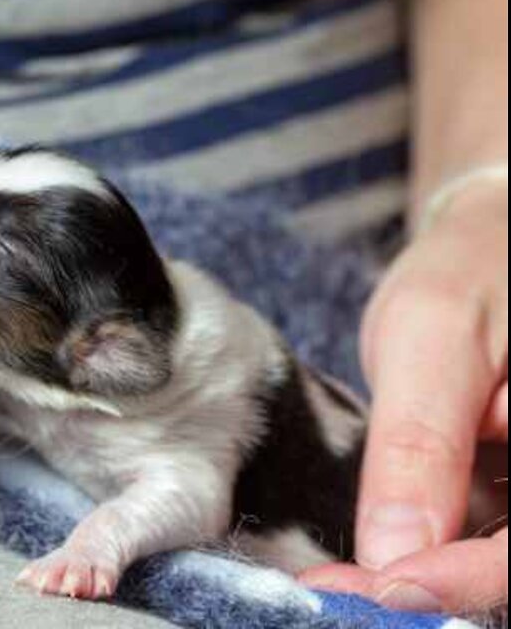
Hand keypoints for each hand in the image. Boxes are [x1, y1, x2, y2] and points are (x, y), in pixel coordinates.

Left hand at [303, 182, 508, 613]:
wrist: (491, 240)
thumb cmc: (474, 269)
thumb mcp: (434, 340)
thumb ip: (420, 445)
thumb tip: (394, 554)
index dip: (462, 579)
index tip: (379, 586)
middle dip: (431, 588)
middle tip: (337, 591)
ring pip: (496, 557)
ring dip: (422, 577)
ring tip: (340, 580)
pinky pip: (484, 538)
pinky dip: (426, 554)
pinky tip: (371, 556)